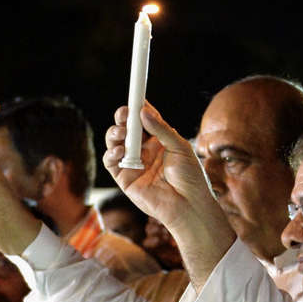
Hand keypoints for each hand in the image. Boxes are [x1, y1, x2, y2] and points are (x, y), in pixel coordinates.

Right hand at [104, 103, 220, 231]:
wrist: (189, 205)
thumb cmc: (190, 177)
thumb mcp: (180, 147)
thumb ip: (161, 129)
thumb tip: (143, 111)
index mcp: (160, 141)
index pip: (144, 119)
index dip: (137, 108)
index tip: (134, 96)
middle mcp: (145, 151)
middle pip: (127, 129)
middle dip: (123, 119)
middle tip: (124, 114)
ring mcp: (134, 164)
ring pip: (115, 143)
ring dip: (115, 134)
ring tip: (121, 132)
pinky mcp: (125, 179)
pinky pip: (111, 162)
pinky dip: (111, 153)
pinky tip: (120, 150)